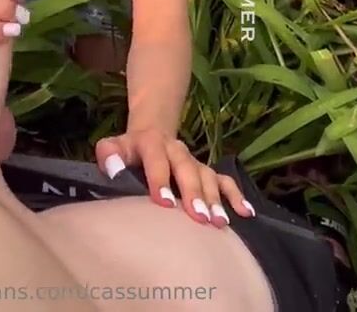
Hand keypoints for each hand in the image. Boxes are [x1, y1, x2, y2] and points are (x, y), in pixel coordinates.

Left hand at [95, 130, 255, 227]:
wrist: (151, 133)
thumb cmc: (128, 151)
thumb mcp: (113, 146)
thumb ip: (110, 155)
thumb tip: (114, 170)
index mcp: (151, 142)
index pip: (156, 158)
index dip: (160, 179)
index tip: (164, 203)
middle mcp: (176, 149)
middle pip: (186, 168)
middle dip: (193, 193)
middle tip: (199, 218)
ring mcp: (193, 160)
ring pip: (207, 175)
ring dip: (214, 198)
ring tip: (220, 223)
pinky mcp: (205, 169)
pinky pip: (224, 180)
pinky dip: (235, 195)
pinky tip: (246, 213)